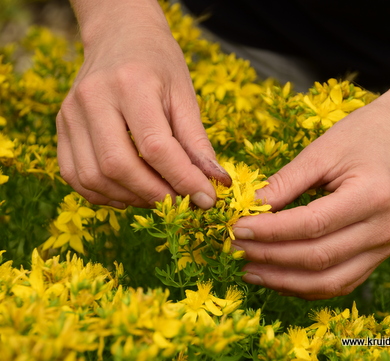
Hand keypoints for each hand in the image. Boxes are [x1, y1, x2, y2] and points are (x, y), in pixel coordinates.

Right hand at [57, 0, 229, 208]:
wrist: (120, 36)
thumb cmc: (158, 64)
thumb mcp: (184, 95)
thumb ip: (197, 141)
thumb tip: (214, 182)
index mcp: (131, 84)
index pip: (155, 147)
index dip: (183, 180)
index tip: (205, 198)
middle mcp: (93, 98)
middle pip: (119, 166)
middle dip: (155, 194)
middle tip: (180, 203)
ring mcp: (70, 113)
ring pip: (94, 177)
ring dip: (130, 198)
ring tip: (158, 197)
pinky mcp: (60, 127)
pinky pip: (74, 175)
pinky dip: (102, 194)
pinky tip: (128, 194)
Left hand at [232, 95, 389, 299]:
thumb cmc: (364, 134)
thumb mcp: (322, 150)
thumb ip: (285, 182)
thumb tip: (249, 209)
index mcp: (373, 196)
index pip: (311, 225)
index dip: (270, 231)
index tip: (237, 228)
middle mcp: (385, 229)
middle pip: (318, 258)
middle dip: (270, 257)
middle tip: (234, 250)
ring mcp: (387, 246)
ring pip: (329, 282)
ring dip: (284, 281)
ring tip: (249, 270)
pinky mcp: (381, 254)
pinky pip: (340, 282)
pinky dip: (306, 285)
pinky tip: (278, 276)